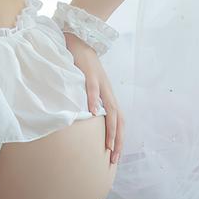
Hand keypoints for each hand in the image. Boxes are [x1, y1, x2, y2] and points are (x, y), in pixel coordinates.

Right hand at [64, 31, 124, 164]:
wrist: (79, 41)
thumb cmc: (82, 66)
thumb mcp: (87, 86)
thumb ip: (89, 101)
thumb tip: (85, 120)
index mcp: (107, 95)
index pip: (119, 120)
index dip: (119, 138)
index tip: (115, 157)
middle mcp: (107, 91)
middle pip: (118, 118)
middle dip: (118, 139)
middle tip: (114, 158)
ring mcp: (101, 82)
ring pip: (110, 107)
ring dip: (111, 127)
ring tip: (109, 143)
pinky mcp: (90, 72)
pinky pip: (93, 89)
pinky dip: (94, 101)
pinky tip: (92, 112)